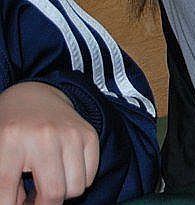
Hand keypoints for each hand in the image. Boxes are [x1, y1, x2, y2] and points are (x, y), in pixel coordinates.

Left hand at [0, 82, 99, 204]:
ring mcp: (70, 134)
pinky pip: (90, 175)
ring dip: (62, 193)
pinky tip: (63, 171)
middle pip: (53, 194)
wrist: (34, 96)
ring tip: (48, 184)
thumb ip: (5, 185)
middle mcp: (44, 136)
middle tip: (34, 200)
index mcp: (10, 141)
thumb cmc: (11, 130)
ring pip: (76, 187)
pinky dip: (77, 180)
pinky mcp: (89, 135)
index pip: (7, 195)